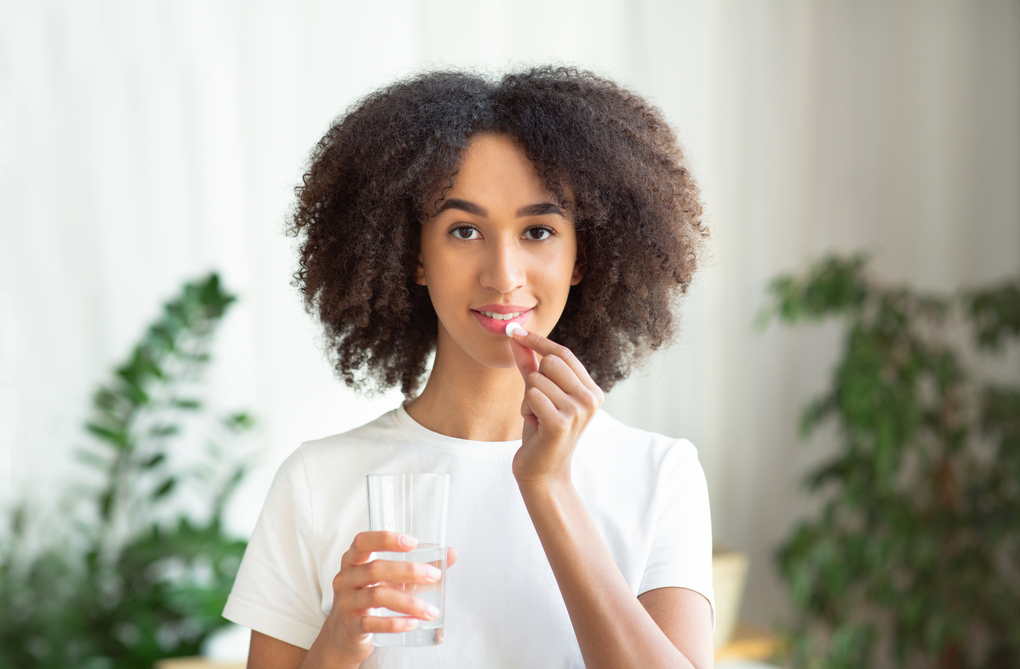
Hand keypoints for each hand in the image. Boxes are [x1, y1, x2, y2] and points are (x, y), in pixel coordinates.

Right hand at [321, 531, 457, 663]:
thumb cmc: (369, 598)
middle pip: (375, 569)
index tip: (413, 542)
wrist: (344, 635)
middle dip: (408, 571)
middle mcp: (346, 578)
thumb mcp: (387, 579)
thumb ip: (417, 565)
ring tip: (431, 610)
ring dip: (409, 602)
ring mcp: (345, 603)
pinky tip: (413, 623)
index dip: (386, 539)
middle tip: (434, 576)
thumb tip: (451, 553)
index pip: (363, 542)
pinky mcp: (350, 626)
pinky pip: (372, 623)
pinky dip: (395, 623)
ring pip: (377, 596)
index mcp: (353, 561)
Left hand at [508, 328, 604, 484]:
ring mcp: (577, 411)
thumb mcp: (539, 393)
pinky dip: (526, 409)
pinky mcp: (560, 423)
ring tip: (538, 418)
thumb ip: (530, 364)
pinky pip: (531, 396)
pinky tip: (535, 425)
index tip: (516, 332)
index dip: (539, 341)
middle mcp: (590, 399)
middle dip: (534, 380)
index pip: (563, 353)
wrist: (544, 471)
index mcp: (592, 390)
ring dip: (528, 399)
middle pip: (549, 362)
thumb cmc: (541, 430)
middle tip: (539, 404)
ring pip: (536, 380)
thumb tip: (516, 336)